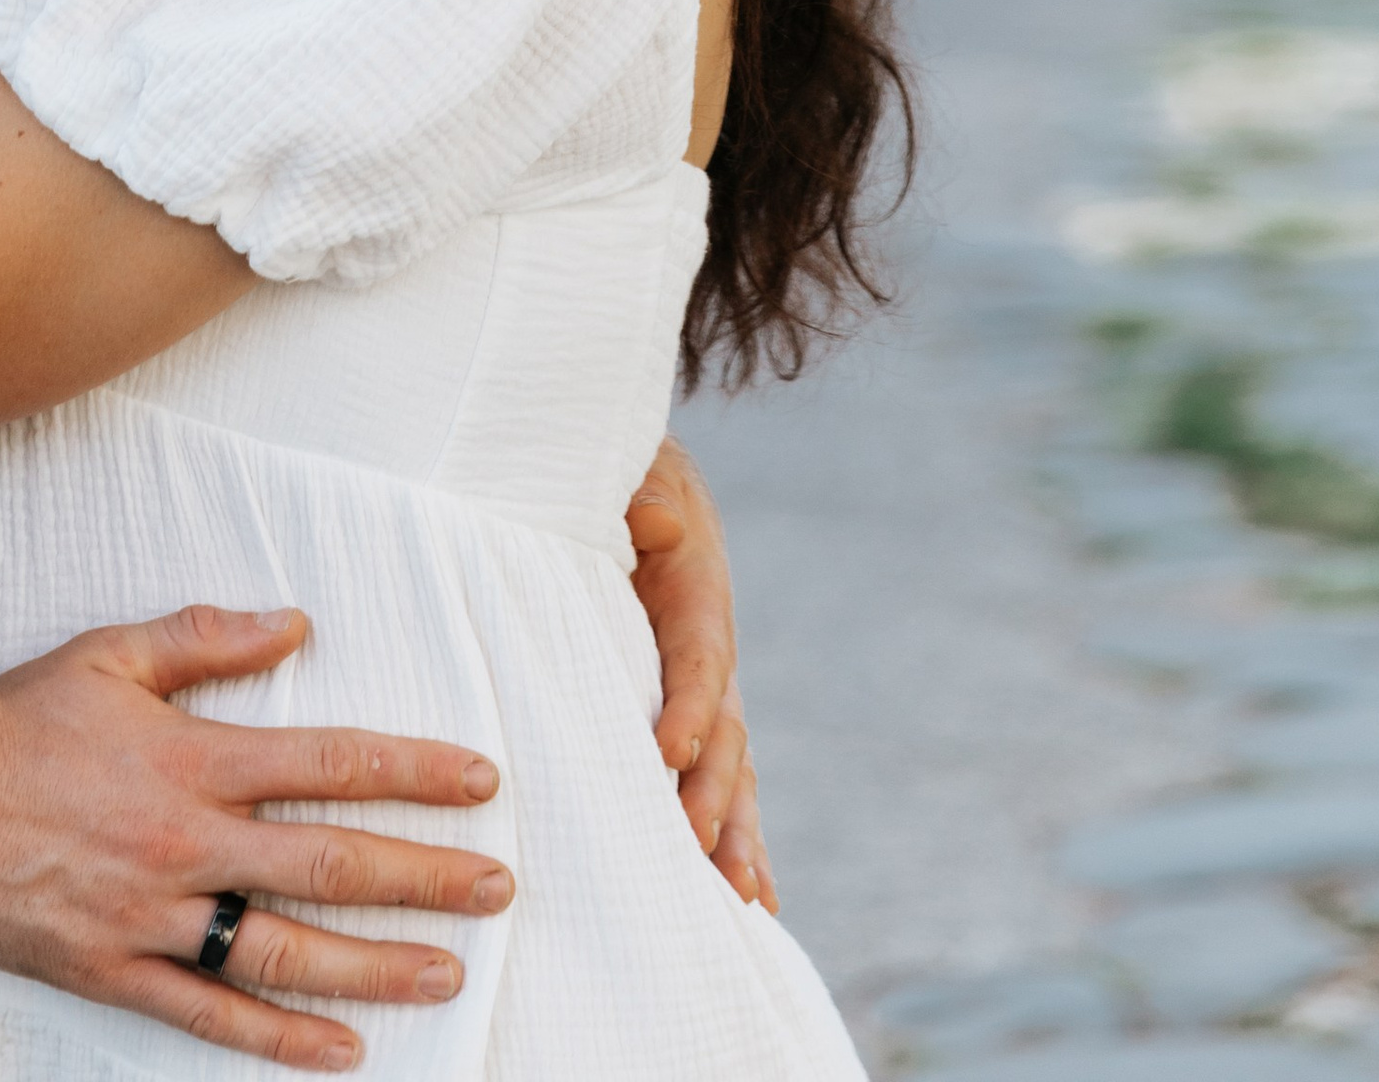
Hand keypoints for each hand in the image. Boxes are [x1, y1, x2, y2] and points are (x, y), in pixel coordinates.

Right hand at [0, 603, 511, 1069]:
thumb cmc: (16, 720)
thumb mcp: (111, 653)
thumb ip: (208, 639)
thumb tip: (294, 624)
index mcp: (193, 758)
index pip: (330, 762)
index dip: (412, 770)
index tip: (477, 779)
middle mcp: (187, 842)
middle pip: (329, 862)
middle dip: (422, 874)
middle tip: (495, 884)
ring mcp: (155, 917)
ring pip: (286, 950)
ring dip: (376, 962)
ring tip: (446, 969)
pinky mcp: (118, 971)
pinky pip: (213, 1016)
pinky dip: (282, 1040)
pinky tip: (343, 1048)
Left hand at [627, 436, 775, 910]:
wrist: (652, 489)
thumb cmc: (628, 484)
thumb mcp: (635, 476)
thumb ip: (642, 496)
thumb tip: (655, 522)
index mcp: (697, 599)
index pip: (697, 660)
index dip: (688, 706)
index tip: (668, 752)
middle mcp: (713, 658)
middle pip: (724, 736)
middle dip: (715, 796)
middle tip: (703, 852)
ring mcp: (710, 698)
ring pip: (732, 775)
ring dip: (736, 837)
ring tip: (741, 901)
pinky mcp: (697, 723)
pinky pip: (722, 785)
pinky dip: (738, 841)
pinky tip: (750, 903)